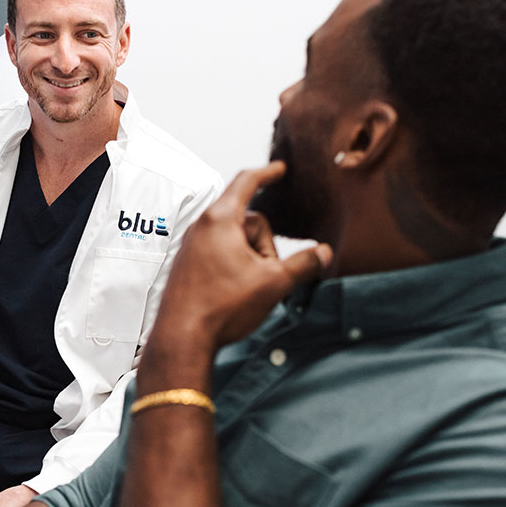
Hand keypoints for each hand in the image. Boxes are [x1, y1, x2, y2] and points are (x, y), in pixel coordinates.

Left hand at [146, 162, 331, 361]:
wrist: (181, 337)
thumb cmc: (222, 307)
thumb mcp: (274, 283)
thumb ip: (303, 264)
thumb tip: (323, 253)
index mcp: (220, 219)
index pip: (246, 183)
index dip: (267, 173)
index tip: (279, 169)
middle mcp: (201, 227)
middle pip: (249, 222)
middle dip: (266, 246)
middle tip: (266, 276)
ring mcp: (191, 246)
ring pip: (235, 243)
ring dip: (251, 261)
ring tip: (246, 290)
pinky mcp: (187, 265)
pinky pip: (220, 256)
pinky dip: (234, 269)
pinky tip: (232, 294)